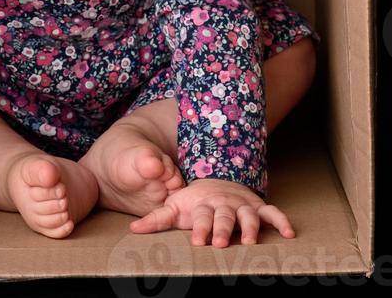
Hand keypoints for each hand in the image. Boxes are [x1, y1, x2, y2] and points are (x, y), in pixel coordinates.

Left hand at [129, 177, 295, 246]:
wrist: (215, 179)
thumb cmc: (193, 201)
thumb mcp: (174, 207)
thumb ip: (156, 219)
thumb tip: (132, 230)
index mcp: (202, 205)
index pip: (201, 217)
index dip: (200, 228)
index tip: (198, 241)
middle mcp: (223, 204)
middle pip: (224, 217)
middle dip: (222, 229)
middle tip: (220, 242)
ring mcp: (241, 204)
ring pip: (248, 215)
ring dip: (249, 227)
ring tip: (249, 242)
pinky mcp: (256, 206)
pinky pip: (271, 212)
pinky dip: (281, 220)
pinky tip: (289, 233)